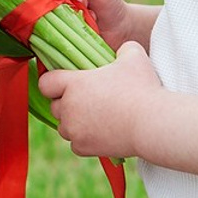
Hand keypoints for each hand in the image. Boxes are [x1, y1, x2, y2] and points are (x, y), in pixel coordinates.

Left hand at [40, 40, 161, 157]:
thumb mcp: (134, 56)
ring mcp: (74, 130)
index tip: (66, 83)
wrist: (152, 124)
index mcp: (73, 84)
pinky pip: (76, 144)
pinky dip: (84, 141)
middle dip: (67, 103)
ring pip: (64, 127)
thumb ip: (123, 49)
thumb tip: (123, 49)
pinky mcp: (84, 148)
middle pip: (55, 106)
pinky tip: (99, 133)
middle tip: (87, 100)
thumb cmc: (142, 87)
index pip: (46, 83)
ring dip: (74, 123)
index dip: (54, 82)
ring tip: (95, 117)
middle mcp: (68, 107)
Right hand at [47, 0, 132, 49]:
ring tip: (86, 12)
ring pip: (41, 9)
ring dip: (65, 12)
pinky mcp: (46, 30)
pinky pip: (43, 27)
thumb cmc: (107, 1)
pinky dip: (62, 27)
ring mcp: (45, 12)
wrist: (116, 31)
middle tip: (82, 1)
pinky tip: (80, 25)